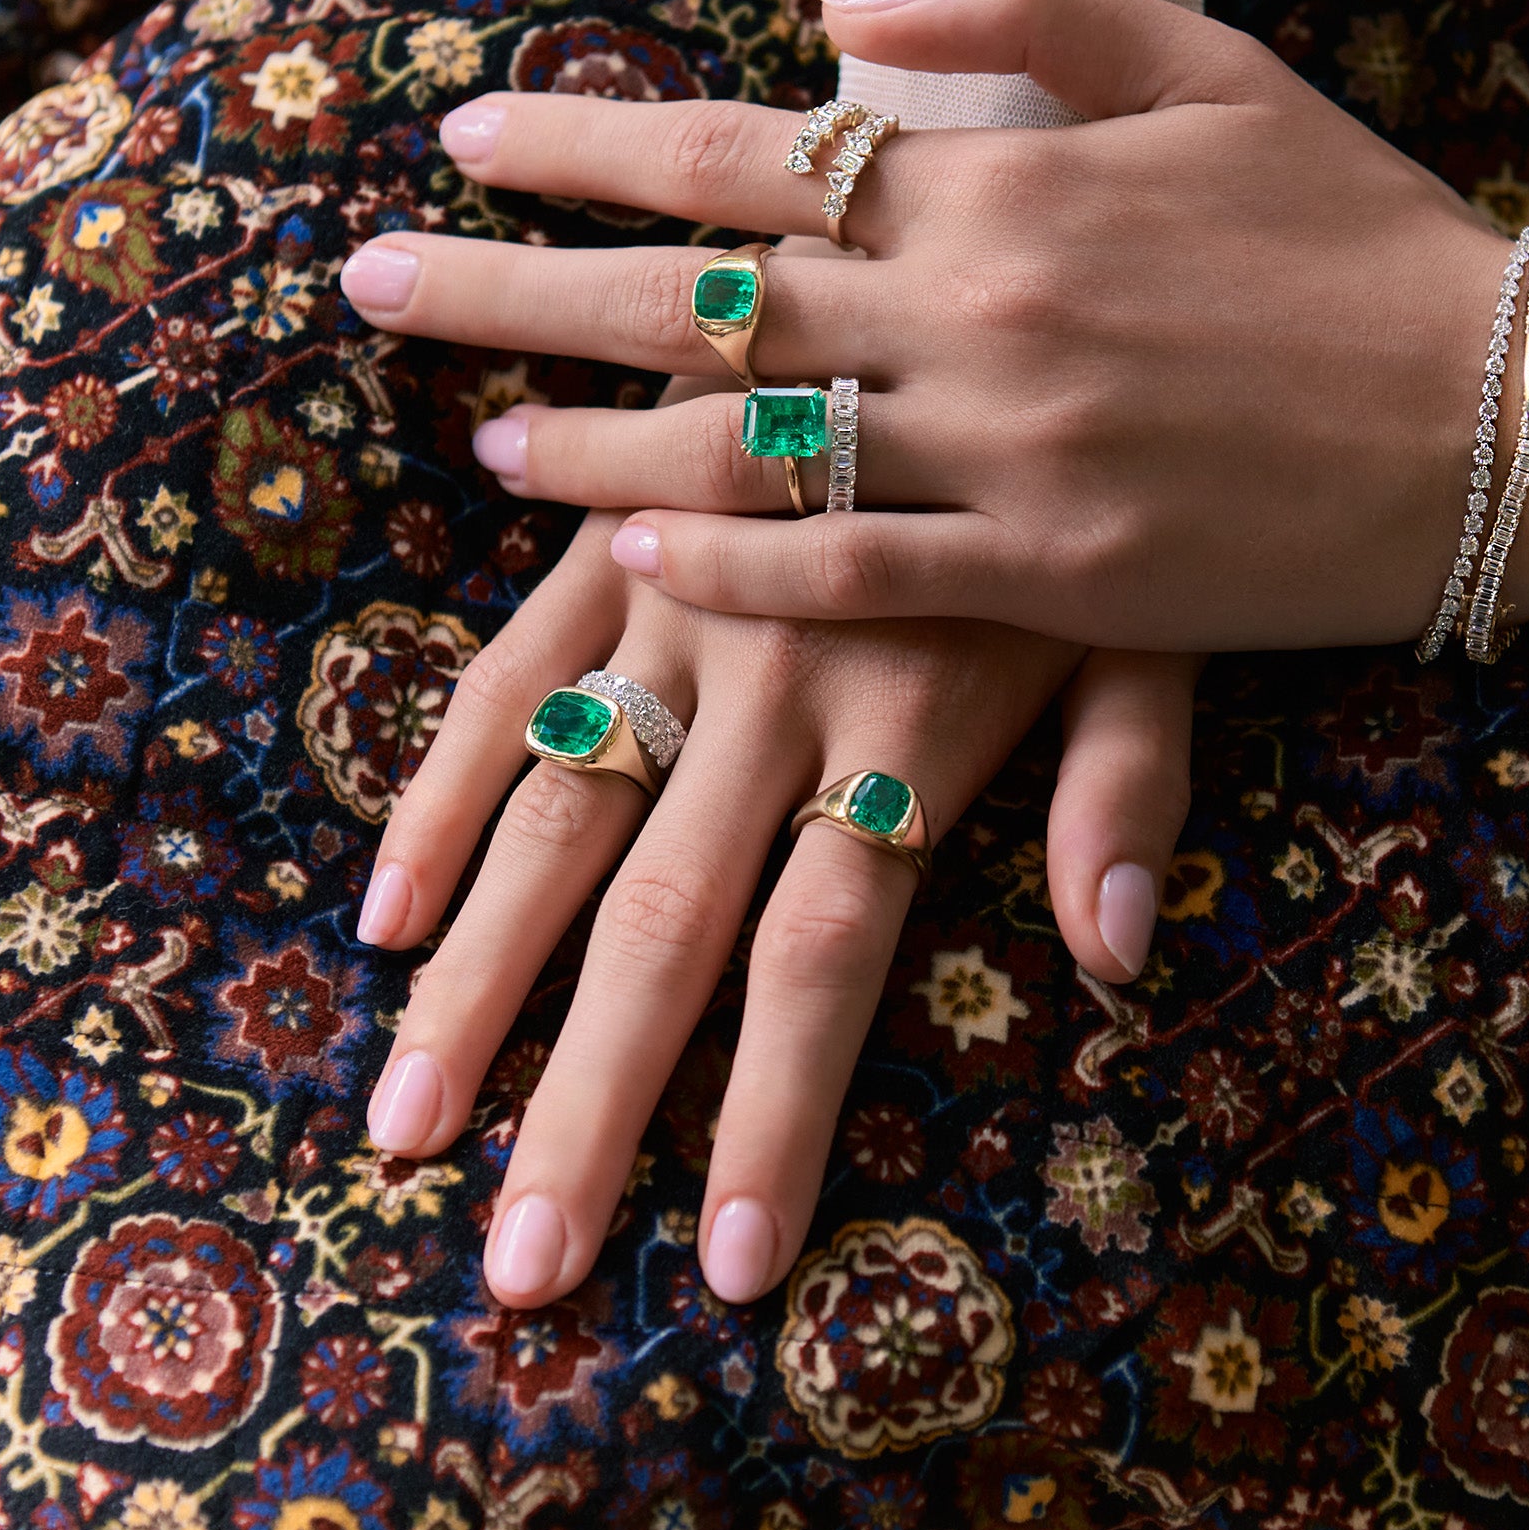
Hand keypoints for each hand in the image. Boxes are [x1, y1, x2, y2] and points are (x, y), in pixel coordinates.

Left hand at [339, 0, 1528, 652]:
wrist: (1505, 405)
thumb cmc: (1355, 231)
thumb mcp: (1215, 64)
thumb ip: (1025, 14)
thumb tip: (843, 20)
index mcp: (1005, 181)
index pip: (741, 148)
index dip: (585, 140)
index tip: (461, 135)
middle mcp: (980, 311)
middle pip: (700, 292)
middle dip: (517, 286)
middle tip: (370, 282)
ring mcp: (1011, 451)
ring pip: (756, 444)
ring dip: (597, 442)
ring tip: (476, 446)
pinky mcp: (1058, 576)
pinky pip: (863, 568)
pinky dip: (743, 565)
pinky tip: (635, 561)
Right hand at [357, 510, 1198, 1307]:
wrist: (937, 261)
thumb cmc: (1069, 460)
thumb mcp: (1141, 610)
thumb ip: (1128, 779)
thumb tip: (1121, 959)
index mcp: (909, 722)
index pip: (825, 955)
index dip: (773, 1112)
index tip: (728, 1268)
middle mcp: (774, 690)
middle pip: (667, 925)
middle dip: (594, 1104)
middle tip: (520, 1267)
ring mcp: (671, 621)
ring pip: (559, 823)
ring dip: (477, 984)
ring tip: (404, 1128)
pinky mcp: (604, 553)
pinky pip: (504, 686)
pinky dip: (443, 795)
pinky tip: (387, 908)